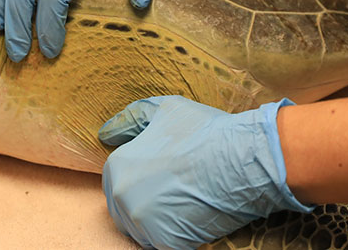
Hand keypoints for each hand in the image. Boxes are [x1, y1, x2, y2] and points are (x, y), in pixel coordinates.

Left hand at [99, 96, 311, 248]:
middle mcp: (122, 198)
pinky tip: (191, 216)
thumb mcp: (163, 109)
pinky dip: (175, 233)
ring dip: (156, 219)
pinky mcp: (167, 243)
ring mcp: (143, 224)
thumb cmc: (203, 131)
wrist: (241, 160)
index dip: (140, 176)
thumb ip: (130, 120)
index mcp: (116, 168)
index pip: (115, 180)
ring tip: (182, 201)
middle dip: (145, 200)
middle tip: (173, 189)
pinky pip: (162, 242)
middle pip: (125, 207)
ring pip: (141, 228)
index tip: (163, 173)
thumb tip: (106, 133)